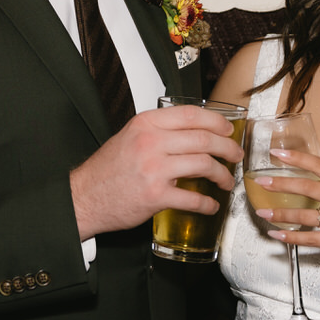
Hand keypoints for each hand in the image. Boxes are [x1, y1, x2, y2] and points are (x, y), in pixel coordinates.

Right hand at [70, 105, 243, 237]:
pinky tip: (211, 205)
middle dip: (227, 147)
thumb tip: (195, 131)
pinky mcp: (156, 196)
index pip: (191, 114)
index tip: (228, 129)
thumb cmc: (107, 169)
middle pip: (203, 139)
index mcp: (146, 124)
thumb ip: (159, 131)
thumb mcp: (130, 136)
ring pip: (204, 165)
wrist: (84, 197)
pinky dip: (207, 203)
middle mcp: (151, 142)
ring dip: (222, 174)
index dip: (216, 121)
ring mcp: (154, 169)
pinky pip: (192, 198)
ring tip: (226, 181)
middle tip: (236, 155)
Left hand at [251, 147, 319, 266]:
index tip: (275, 153)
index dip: (296, 157)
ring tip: (263, 212)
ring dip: (279, 214)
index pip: (318, 164)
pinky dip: (289, 237)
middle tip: (261, 182)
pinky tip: (275, 234)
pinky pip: (308, 238)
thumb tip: (299, 168)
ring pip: (303, 215)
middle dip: (280, 184)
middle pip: (306, 187)